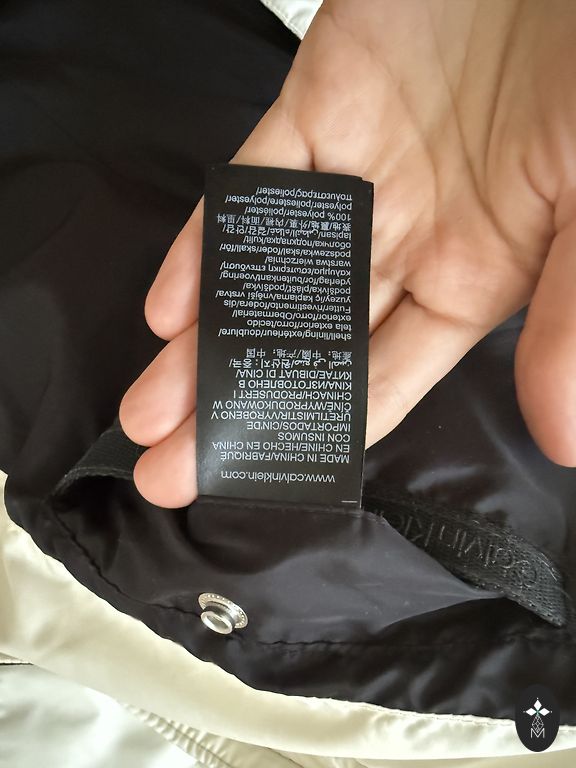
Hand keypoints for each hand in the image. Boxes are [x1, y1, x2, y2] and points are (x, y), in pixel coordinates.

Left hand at [120, 0, 575, 507]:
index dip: (317, 433)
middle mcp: (409, 238)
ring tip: (149, 411)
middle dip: (238, 404)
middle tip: (173, 467)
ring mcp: (359, 175)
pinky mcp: (321, 105)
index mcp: (475, 279)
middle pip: (306, 342)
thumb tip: (562, 434)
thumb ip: (573, 320)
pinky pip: (255, 183)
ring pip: (266, 275)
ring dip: (206, 341)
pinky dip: (211, 240)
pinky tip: (172, 304)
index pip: (380, 380)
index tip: (259, 478)